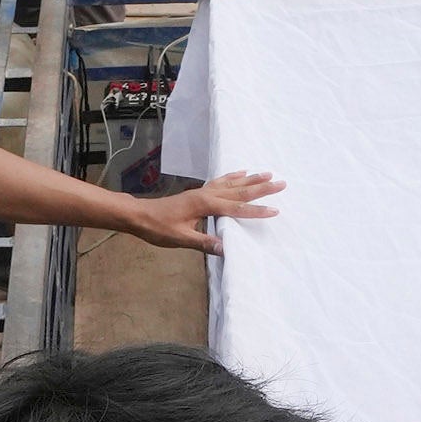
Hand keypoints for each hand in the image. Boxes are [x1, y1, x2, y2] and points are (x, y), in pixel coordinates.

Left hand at [115, 168, 283, 253]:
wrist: (139, 215)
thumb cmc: (158, 228)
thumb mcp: (180, 239)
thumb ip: (204, 243)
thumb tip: (226, 249)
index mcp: (205, 205)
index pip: (236, 208)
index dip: (256, 211)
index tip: (275, 210)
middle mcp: (206, 194)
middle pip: (239, 190)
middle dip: (261, 188)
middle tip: (281, 183)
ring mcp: (202, 192)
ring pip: (232, 183)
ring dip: (251, 179)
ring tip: (267, 174)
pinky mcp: (197, 193)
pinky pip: (220, 181)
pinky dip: (233, 176)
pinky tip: (241, 172)